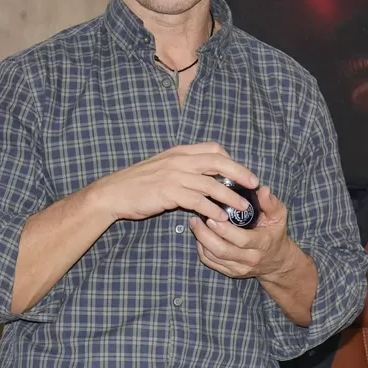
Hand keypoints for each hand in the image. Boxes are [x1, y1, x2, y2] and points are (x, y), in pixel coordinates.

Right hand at [91, 142, 257, 223]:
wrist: (112, 194)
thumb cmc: (136, 183)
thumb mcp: (161, 168)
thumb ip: (181, 169)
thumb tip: (201, 177)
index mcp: (179, 152)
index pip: (213, 149)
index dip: (230, 159)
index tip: (241, 172)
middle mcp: (179, 160)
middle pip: (218, 162)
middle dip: (240, 172)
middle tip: (254, 184)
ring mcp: (174, 176)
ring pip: (212, 183)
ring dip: (230, 196)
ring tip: (242, 207)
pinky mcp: (169, 193)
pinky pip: (197, 200)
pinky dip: (212, 209)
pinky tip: (220, 218)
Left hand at [187, 186, 294, 280]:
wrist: (276, 261)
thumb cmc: (275, 233)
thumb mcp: (278, 216)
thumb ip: (270, 203)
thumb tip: (262, 189)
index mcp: (262, 243)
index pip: (241, 239)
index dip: (224, 230)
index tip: (211, 217)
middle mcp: (250, 259)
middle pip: (223, 250)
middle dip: (206, 235)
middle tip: (196, 219)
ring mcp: (239, 268)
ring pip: (214, 257)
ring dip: (201, 241)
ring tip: (195, 224)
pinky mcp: (230, 272)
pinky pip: (211, 263)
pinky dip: (202, 250)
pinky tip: (199, 236)